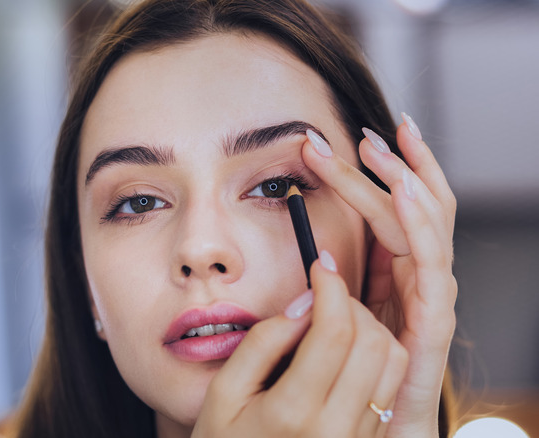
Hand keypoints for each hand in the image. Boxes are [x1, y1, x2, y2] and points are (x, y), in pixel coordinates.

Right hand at [192, 254, 408, 437]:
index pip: (334, 332)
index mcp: (293, 413)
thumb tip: (304, 304)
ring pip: (393, 361)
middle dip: (351, 304)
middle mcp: (336, 429)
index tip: (321, 267)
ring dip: (370, 327)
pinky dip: (377, 355)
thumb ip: (263, 343)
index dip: (332, 288)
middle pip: (373, 341)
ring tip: (336, 322)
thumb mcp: (224, 392)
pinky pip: (391, 386)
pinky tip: (346, 350)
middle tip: (324, 295)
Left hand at [301, 114, 457, 436]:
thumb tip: (319, 249)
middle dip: (394, 167)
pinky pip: (430, 271)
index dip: (382, 172)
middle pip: (415, 210)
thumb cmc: (353, 376)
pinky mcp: (431, 328)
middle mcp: (418, 282)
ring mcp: (429, 302)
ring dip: (406, 183)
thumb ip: (338, 285)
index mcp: (397, 276)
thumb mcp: (339, 318)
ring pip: (426, 230)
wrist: (371, 432)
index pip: (397, 210)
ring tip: (386, 149)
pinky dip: (419, 228)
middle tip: (363, 133)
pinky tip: (404, 195)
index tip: (354, 137)